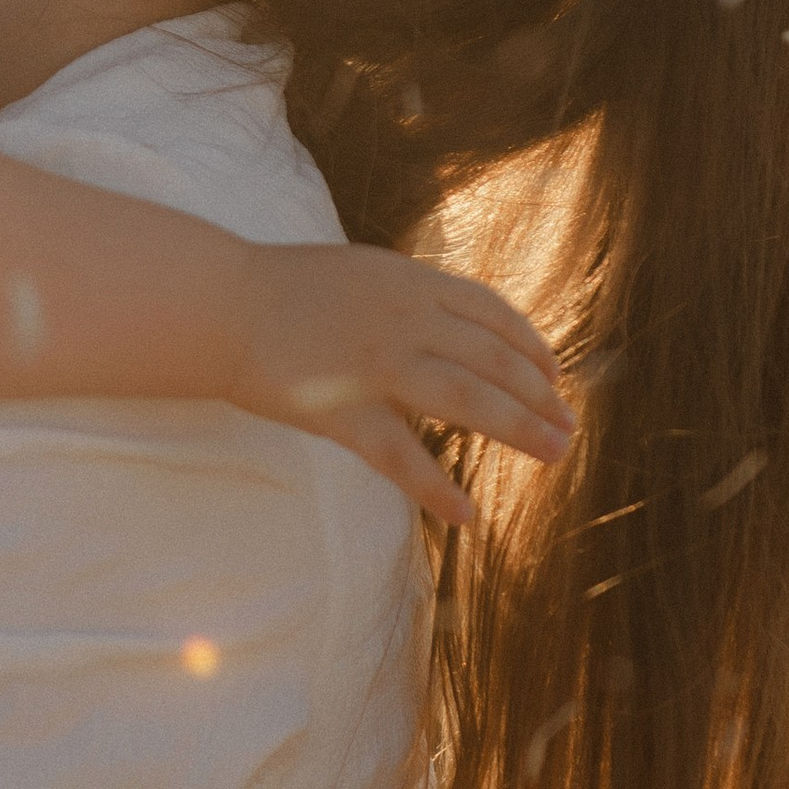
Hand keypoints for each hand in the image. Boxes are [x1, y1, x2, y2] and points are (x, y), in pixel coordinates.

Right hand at [236, 244, 574, 530]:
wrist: (219, 304)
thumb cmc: (281, 290)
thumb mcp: (361, 273)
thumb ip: (408, 297)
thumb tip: (453, 323)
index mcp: (410, 283)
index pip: (492, 314)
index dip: (532, 347)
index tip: (555, 376)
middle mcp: (405, 320)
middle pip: (493, 359)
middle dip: (539, 395)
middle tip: (569, 429)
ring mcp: (375, 365)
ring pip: (467, 399)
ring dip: (519, 429)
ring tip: (554, 456)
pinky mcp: (342, 409)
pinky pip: (400, 456)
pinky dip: (437, 488)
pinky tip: (466, 514)